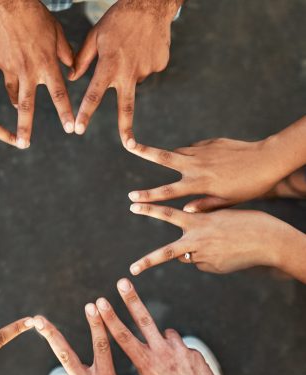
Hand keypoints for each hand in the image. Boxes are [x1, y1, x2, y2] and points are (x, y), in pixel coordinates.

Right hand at [0, 0, 74, 146]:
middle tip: (23, 145)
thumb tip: (72, 70)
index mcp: (46, 65)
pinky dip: (7, 68)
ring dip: (18, 104)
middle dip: (25, 128)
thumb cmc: (35, 15)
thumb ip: (66, 54)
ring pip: (12, 93)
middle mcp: (27, 71)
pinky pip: (3, 71)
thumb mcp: (56, 33)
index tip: (70, 129)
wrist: (4, 2)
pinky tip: (9, 55)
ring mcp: (9, 68)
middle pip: (26, 106)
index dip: (65, 113)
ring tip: (20, 111)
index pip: (59, 94)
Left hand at [71, 0, 180, 145]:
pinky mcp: (159, 64)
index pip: (94, 94)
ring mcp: (147, 69)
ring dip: (129, 71)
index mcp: (109, 65)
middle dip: (127, 129)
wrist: (152, 2)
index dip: (86, 113)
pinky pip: (147, 69)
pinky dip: (143, 62)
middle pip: (127, 107)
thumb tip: (71, 78)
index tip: (79, 129)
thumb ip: (82, 59)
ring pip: (134, 80)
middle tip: (129, 146)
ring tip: (130, 47)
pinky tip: (143, 46)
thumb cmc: (119, 18)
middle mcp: (129, 71)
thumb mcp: (96, 36)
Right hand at [97, 279, 234, 374]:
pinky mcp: (192, 351)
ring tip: (174, 365)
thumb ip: (151, 367)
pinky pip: (183, 348)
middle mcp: (160, 353)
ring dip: (166, 342)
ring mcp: (178, 350)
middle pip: (143, 319)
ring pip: (166, 333)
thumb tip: (152, 355)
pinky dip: (182, 355)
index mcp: (146, 364)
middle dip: (131, 299)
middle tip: (122, 282)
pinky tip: (189, 372)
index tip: (101, 303)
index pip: (123, 337)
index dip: (110, 318)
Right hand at [128, 137, 288, 210]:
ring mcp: (203, 151)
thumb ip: (204, 204)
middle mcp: (196, 165)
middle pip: (163, 157)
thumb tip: (184, 209)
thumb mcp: (227, 201)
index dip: (147, 196)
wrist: (269, 159)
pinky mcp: (210, 143)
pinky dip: (190, 155)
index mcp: (198, 183)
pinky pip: (193, 149)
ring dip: (167, 156)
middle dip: (143, 152)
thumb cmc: (249, 186)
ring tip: (161, 159)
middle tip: (128, 143)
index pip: (166, 191)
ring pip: (177, 152)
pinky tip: (200, 161)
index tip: (131, 198)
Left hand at [128, 204, 292, 274]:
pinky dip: (207, 258)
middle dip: (147, 262)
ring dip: (193, 251)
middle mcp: (196, 240)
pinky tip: (225, 253)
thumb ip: (200, 220)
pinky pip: (202, 263)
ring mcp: (203, 257)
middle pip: (165, 253)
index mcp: (198, 221)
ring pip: (187, 256)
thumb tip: (185, 236)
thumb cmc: (247, 222)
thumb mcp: (221, 214)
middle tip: (131, 270)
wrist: (270, 241)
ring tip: (217, 243)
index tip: (133, 206)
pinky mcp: (212, 268)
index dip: (150, 209)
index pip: (168, 213)